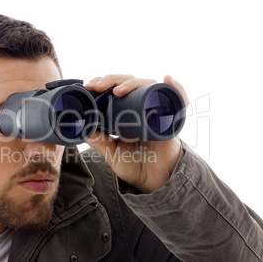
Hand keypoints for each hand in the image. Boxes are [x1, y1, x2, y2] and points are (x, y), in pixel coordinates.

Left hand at [85, 75, 188, 192]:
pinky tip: (167, 80)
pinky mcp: (173, 123)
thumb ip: (100, 141)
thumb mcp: (112, 151)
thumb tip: (83, 129)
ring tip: (118, 90)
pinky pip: (180, 103)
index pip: (119, 87)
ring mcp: (160, 113)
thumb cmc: (134, 164)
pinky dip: (177, 89)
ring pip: (150, 87)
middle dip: (113, 80)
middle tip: (97, 85)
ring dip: (134, 84)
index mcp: (130, 111)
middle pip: (132, 83)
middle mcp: (145, 107)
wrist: (152, 182)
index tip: (90, 85)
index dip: (105, 82)